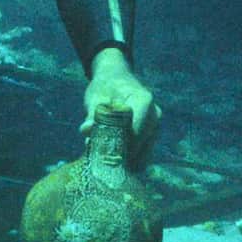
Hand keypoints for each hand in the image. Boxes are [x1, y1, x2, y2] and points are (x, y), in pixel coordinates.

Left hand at [81, 47, 160, 170]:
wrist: (116, 78)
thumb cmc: (105, 86)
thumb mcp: (95, 96)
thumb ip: (91, 115)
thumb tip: (86, 130)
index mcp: (144, 101)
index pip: (135, 131)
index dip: (118, 146)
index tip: (98, 153)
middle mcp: (154, 115)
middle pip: (139, 146)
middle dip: (118, 157)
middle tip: (96, 161)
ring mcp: (155, 128)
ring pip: (142, 156)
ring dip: (122, 162)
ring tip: (101, 161)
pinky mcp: (151, 138)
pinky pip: (142, 157)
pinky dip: (126, 162)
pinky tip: (109, 160)